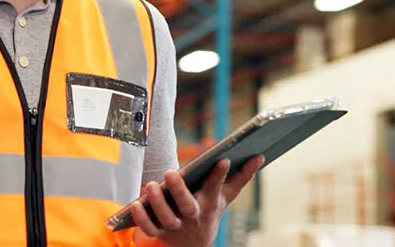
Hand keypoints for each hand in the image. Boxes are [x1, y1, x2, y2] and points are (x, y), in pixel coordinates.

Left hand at [129, 155, 264, 246]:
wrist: (196, 245)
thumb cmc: (210, 210)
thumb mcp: (226, 197)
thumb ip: (241, 177)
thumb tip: (260, 156)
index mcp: (210, 204)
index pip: (216, 188)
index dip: (219, 175)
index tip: (222, 159)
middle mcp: (193, 216)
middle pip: (187, 206)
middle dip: (179, 190)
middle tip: (170, 172)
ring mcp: (176, 226)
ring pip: (166, 217)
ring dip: (157, 202)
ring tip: (151, 185)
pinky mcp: (161, 233)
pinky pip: (150, 228)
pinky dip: (142, 218)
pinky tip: (134, 203)